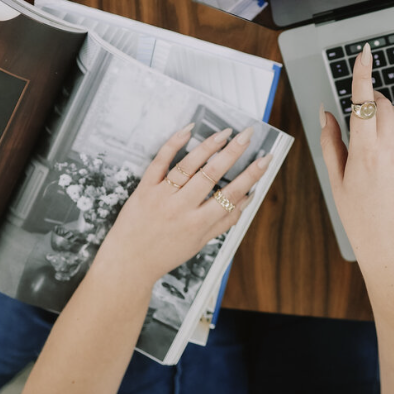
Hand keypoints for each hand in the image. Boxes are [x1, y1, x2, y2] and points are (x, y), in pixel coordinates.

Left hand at [95, 123, 270, 286]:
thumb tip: (247, 199)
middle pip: (212, 174)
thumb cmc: (165, 254)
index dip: (251, 175)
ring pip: (188, 165)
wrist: (128, 263)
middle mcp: (181, 208)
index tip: (265, 160)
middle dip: (233, 152)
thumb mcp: (200, 243)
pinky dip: (173, 143)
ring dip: (208, 146)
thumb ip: (225, 221)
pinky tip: (188, 130)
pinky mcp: (144, 188)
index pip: (231, 194)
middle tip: (248, 135)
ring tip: (225, 132)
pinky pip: (160, 161)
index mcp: (199, 223)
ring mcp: (161, 196)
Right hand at [320, 43, 393, 263]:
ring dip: (384, 115)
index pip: (363, 102)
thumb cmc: (360, 216)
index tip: (364, 54)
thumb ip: (331, 141)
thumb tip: (327, 112)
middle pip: (381, 104)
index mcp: (365, 153)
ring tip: (371, 141)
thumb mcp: (336, 179)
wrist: (392, 244)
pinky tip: (389, 146)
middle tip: (357, 113)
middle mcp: (391, 150)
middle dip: (369, 100)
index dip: (363, 74)